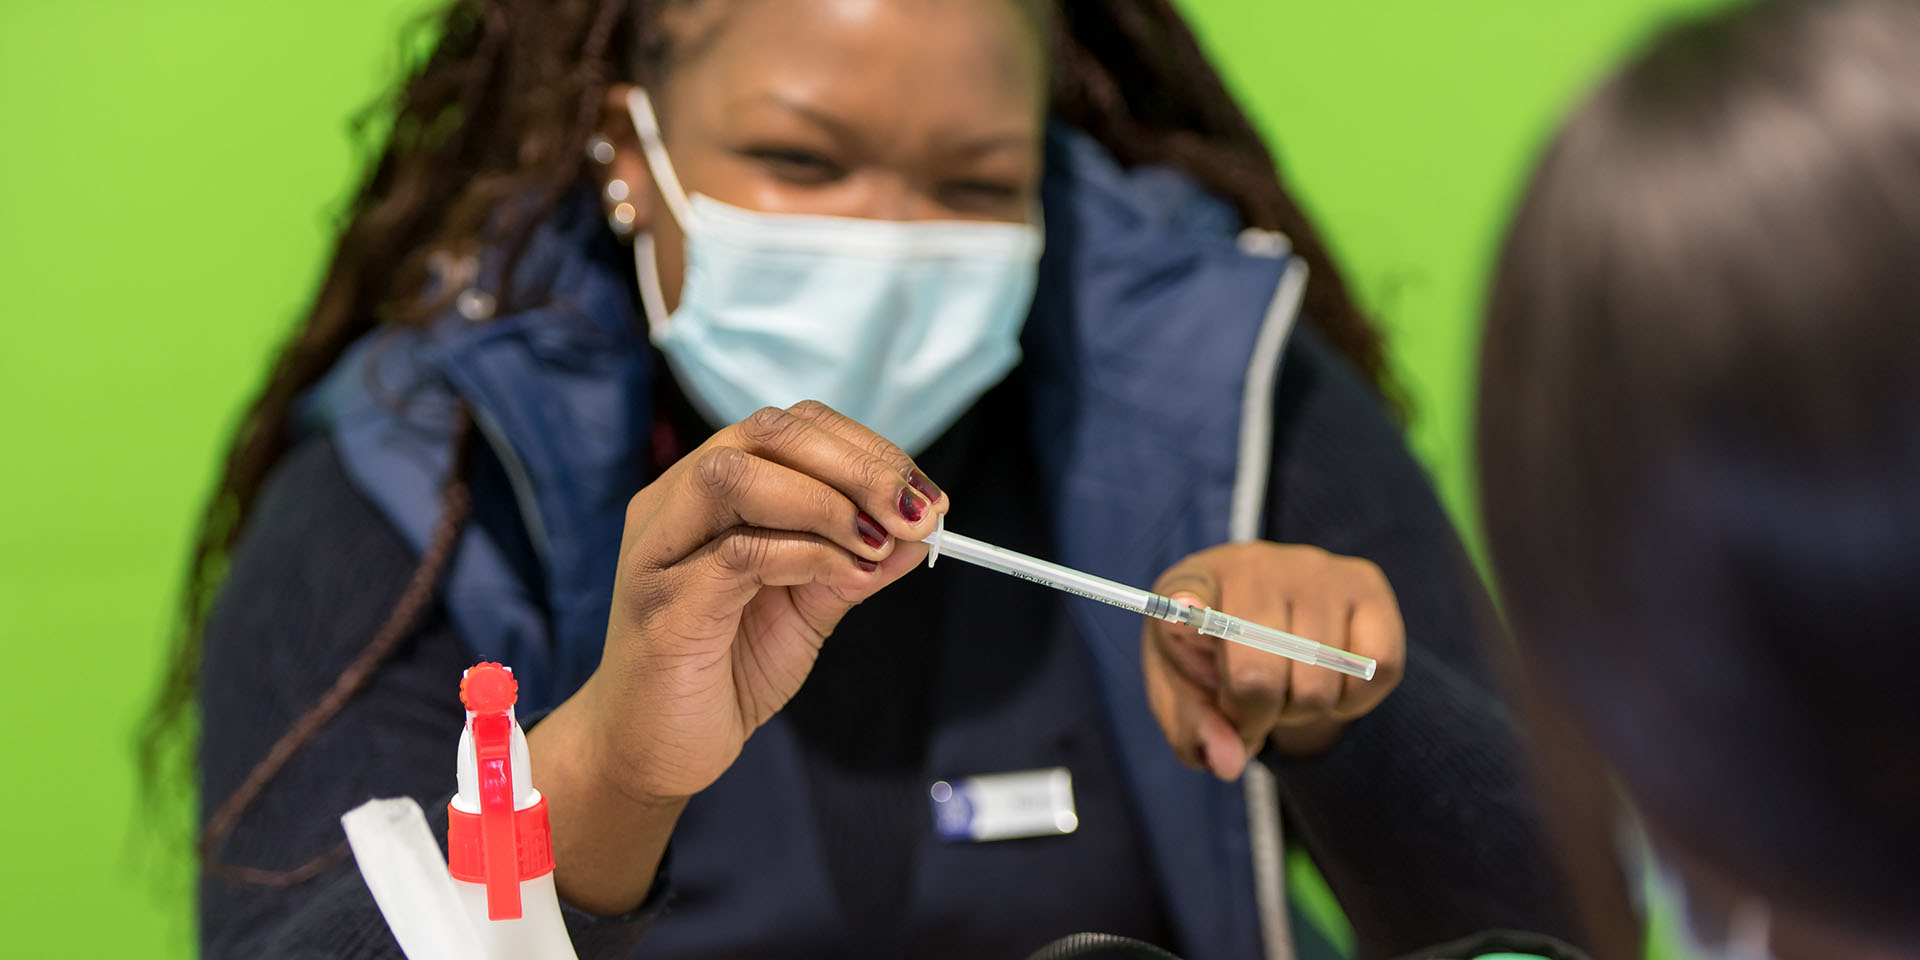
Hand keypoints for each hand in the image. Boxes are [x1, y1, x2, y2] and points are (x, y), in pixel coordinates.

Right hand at [528, 401, 945, 914]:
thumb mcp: (807, 609)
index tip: (928, 496)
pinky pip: (737, 552)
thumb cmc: (724, 673)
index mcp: (708, 492)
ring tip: (876, 544)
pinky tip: (849, 577)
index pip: (791, 428)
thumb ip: (854, 565)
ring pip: (734, 473)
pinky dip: (808, 555)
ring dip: (825, 501)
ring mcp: (660, 547)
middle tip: (917, 514)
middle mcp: (674, 502)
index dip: (867, 450)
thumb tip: (922, 530)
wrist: (654, 752)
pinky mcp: (664, 603)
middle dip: (858, 465)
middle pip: (767, 432)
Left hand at [1142, 542, 1404, 777]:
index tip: (1183, 610)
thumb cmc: (1218, 661)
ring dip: (1304, 711)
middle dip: (1255, 717)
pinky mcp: (1366, 583)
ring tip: (1288, 686)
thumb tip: (1227, 763)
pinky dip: (1354, 700)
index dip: (1187, 606)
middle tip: (1251, 706)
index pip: (1188, 595)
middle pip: (1258, 678)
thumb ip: (1195, 730)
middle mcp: (1253, 566)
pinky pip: (1376, 670)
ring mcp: (1314, 569)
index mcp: (1191, 587)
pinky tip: (1331, 682)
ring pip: (1320, 684)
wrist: (1272, 623)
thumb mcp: (1188, 695)